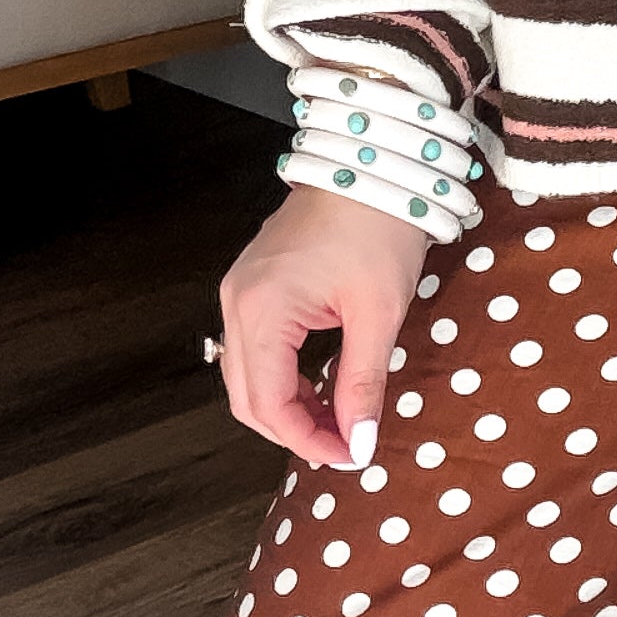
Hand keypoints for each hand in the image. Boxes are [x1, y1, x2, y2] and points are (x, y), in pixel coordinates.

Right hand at [215, 186, 431, 468]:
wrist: (372, 160)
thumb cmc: (379, 226)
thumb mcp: (379, 311)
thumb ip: (364, 382)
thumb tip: (359, 443)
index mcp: (262, 309)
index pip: (269, 403)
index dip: (307, 440)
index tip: (349, 456)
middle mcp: (237, 301)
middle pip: (245, 396)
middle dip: (292, 429)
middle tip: (343, 445)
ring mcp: (240, 289)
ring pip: (246, 375)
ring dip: (286, 405)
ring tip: (337, 418)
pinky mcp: (254, 282)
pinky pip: (255, 347)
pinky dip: (282, 376)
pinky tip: (320, 384)